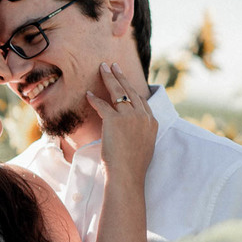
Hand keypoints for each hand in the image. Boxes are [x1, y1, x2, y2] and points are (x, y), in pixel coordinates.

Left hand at [86, 62, 156, 183]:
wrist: (127, 176)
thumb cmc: (132, 167)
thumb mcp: (143, 146)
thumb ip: (140, 134)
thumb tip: (132, 132)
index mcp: (152, 122)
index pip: (141, 100)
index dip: (132, 89)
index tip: (125, 80)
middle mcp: (143, 116)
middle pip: (131, 90)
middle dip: (120, 76)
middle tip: (113, 65)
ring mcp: (130, 117)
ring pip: (118, 92)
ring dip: (109, 78)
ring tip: (102, 68)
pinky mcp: (115, 120)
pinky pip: (102, 105)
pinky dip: (94, 99)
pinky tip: (88, 95)